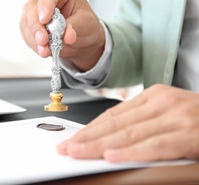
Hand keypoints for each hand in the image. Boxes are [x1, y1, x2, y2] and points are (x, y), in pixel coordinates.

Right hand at [19, 0, 104, 71]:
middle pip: (33, 6)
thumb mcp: (87, 23)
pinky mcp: (28, 21)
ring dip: (33, 37)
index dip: (45, 4)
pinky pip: (25, 32)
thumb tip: (68, 36)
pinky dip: (32, 43)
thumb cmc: (84, 23)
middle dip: (36, 25)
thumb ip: (76, 27)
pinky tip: (42, 50)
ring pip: (26, 20)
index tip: (44, 19)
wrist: (79, 37)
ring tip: (45, 51)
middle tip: (43, 40)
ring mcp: (33, 7)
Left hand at [58, 84, 198, 161]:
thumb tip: (108, 138)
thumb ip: (142, 123)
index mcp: (155, 96)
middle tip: (66, 148)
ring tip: (78, 153)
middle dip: (88, 138)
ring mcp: (178, 116)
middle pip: (116, 124)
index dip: (90, 129)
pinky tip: (112, 156)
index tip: (71, 139)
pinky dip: (132, 152)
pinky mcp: (190, 133)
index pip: (113, 115)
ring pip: (130, 134)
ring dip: (100, 146)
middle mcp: (164, 102)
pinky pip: (156, 145)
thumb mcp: (168, 114)